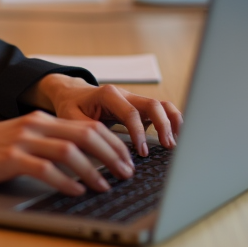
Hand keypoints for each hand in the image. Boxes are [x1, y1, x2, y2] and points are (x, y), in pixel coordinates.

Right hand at [0, 111, 133, 194]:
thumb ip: (46, 145)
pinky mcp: (10, 157)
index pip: (86, 126)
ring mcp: (22, 140)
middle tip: (126, 172)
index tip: (126, 159)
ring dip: (93, 169)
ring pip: (69, 150)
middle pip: (84, 134)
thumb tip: (80, 162)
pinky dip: (64, 180)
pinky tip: (76, 191)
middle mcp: (35, 125)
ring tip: (106, 185)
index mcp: (40, 119)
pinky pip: (45, 168)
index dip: (111, 143)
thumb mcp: (20, 141)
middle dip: (111, 154)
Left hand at [22, 74, 182, 156]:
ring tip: (176, 142)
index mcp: (108, 94)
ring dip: (171, 122)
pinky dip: (170, 121)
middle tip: (168, 146)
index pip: (130, 113)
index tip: (142, 152)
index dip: (139, 133)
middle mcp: (125, 94)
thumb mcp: (71, 119)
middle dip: (163, 125)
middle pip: (152, 104)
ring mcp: (134, 99)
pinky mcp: (139, 107)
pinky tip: (173, 137)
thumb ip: (87, 131)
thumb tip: (104, 150)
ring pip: (161, 105)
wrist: (71, 94)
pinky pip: (160, 110)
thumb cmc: (71, 106)